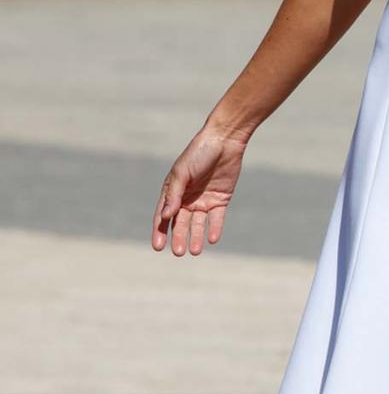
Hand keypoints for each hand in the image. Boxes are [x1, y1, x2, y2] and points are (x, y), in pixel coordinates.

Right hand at [151, 122, 248, 255]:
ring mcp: (203, 200)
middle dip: (179, 238)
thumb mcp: (182, 173)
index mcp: (173, 191)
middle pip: (180, 223)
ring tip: (194, 251)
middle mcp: (187, 198)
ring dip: (195, 237)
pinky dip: (214, 229)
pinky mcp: (220, 200)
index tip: (157, 247)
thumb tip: (164, 216)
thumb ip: (174, 195)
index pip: (163, 215)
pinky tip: (212, 239)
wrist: (224, 141)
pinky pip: (216, 219)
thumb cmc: (198, 153)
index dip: (159, 231)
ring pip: (197, 224)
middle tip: (178, 252)